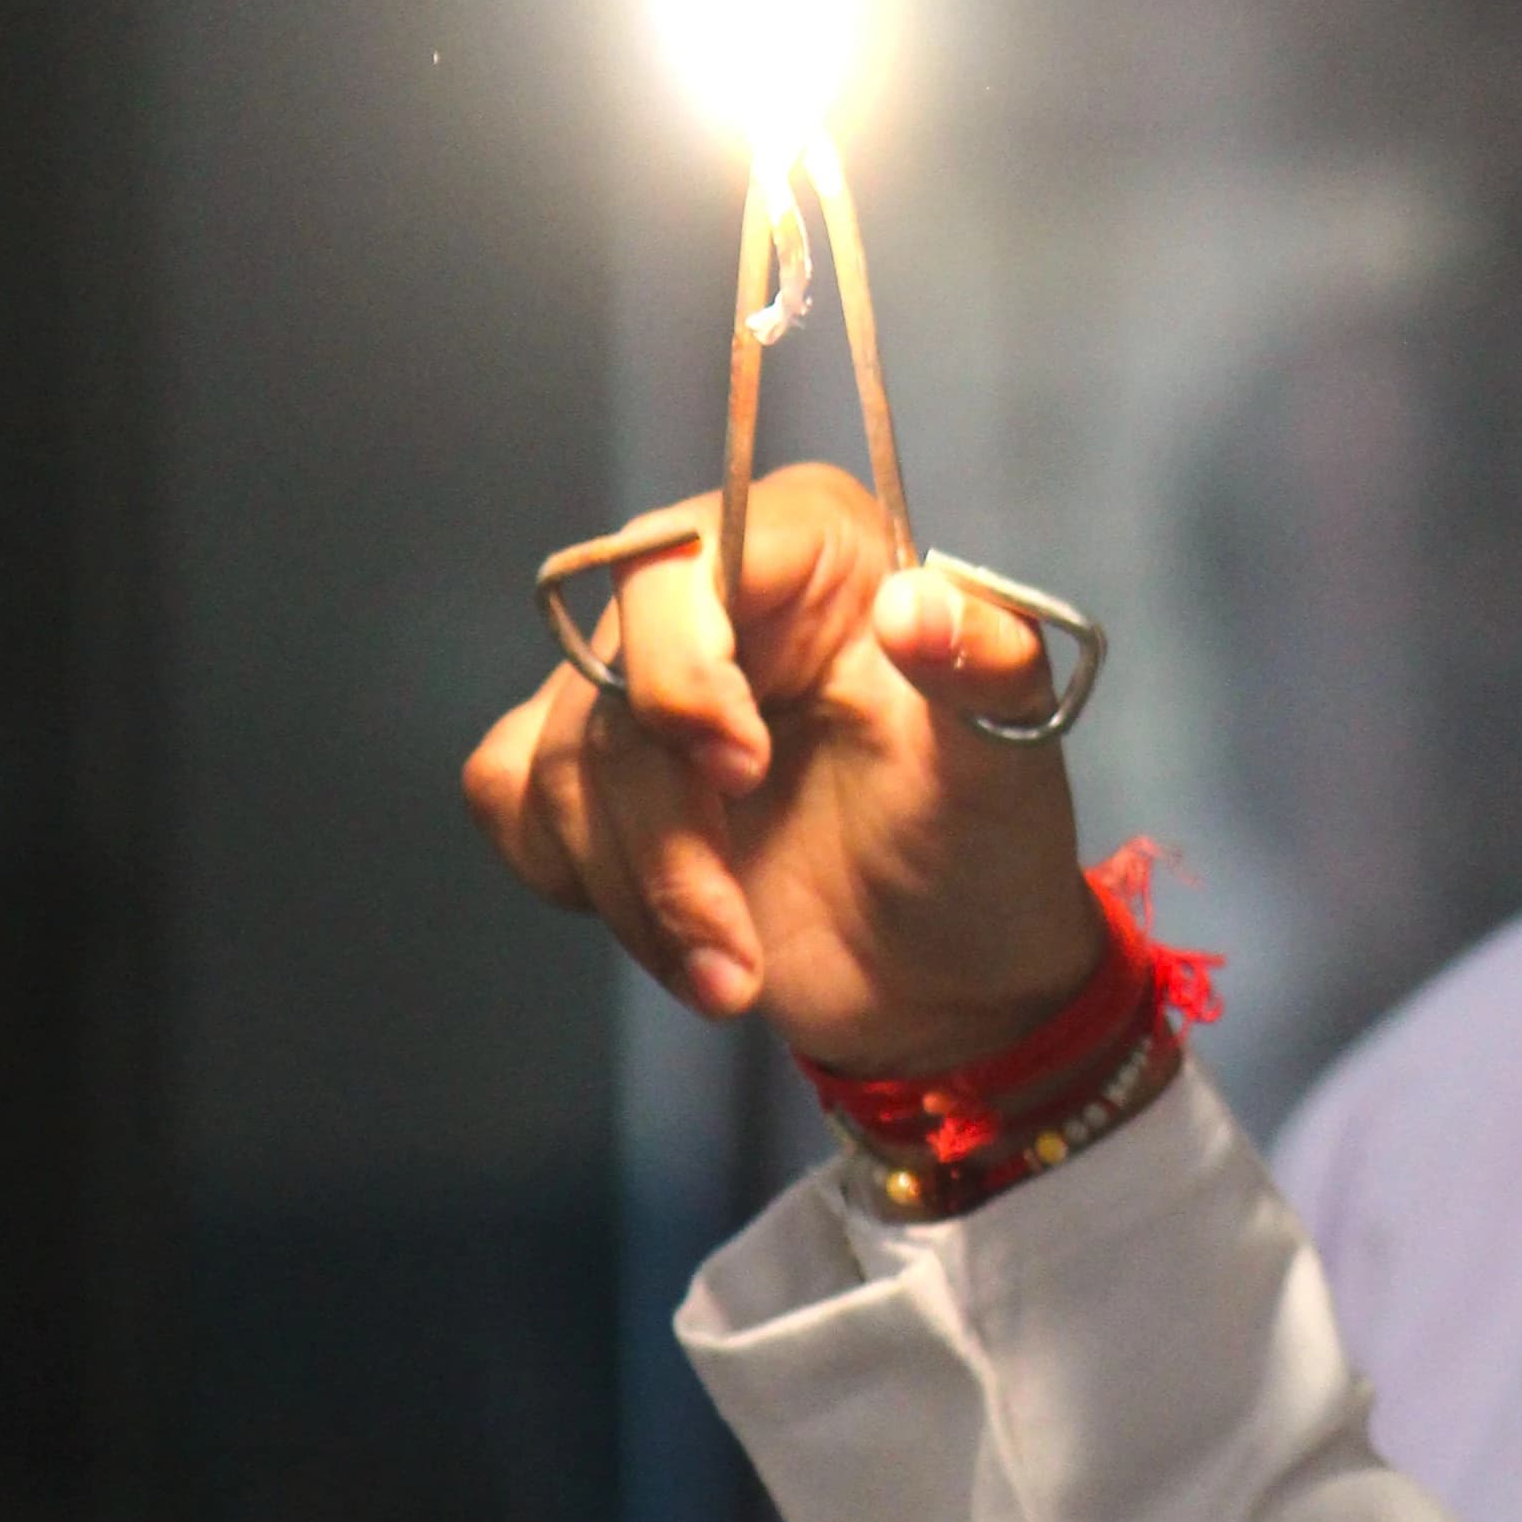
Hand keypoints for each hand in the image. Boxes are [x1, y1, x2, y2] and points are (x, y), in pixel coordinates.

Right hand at [463, 461, 1108, 1072]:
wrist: (945, 973)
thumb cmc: (983, 848)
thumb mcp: (1008, 757)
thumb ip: (986, 667)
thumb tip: (919, 606)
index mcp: (814, 548)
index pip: (682, 559)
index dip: (682, 668)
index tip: (741, 773)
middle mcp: (714, 594)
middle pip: (606, 684)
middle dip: (663, 835)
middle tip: (735, 942)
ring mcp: (641, 684)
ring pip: (555, 765)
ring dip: (637, 894)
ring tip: (731, 972)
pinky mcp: (591, 769)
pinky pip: (513, 801)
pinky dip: (586, 886)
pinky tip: (678, 935)